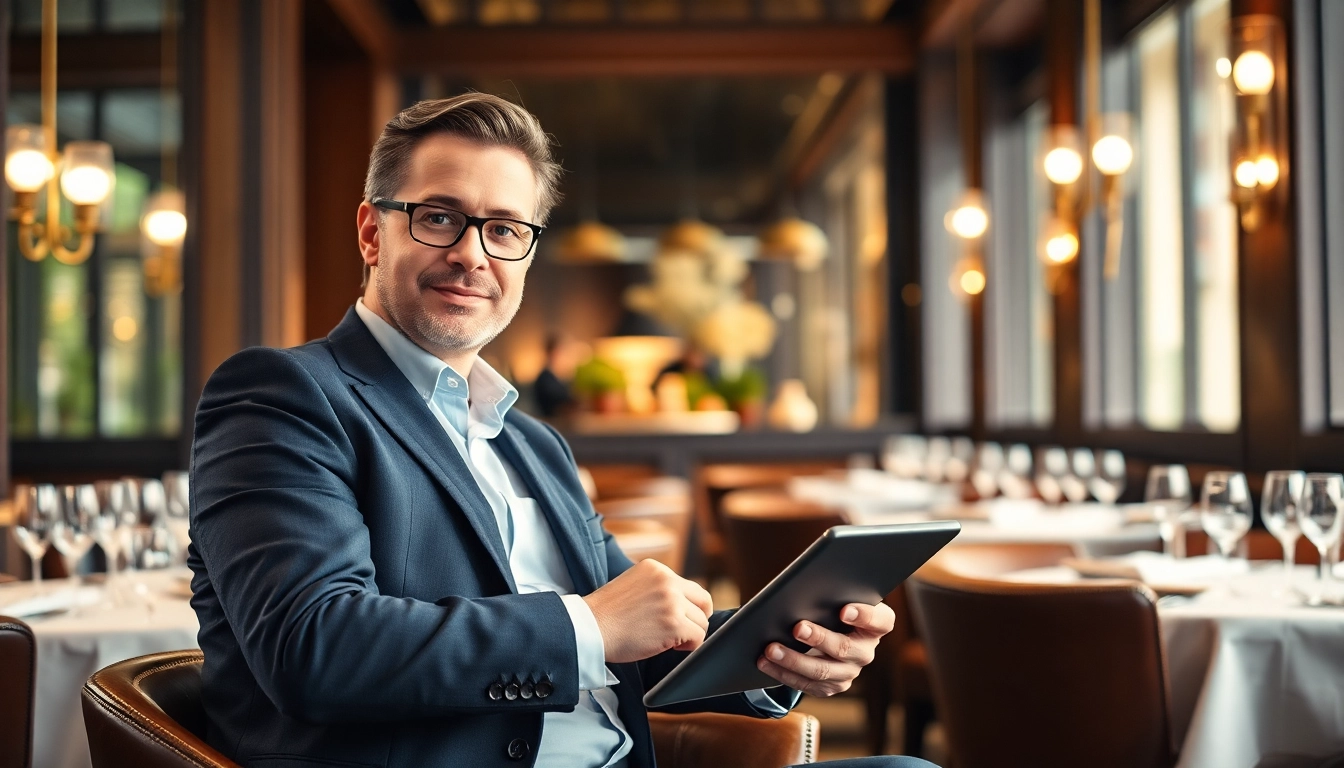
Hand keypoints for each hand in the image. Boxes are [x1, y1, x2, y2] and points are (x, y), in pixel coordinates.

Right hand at [583, 559, 713, 663]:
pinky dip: (688, 646)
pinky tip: (669, 647)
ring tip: (666, 640)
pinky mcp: (674, 623)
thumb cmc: (605, 615)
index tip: (675, 618)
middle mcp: (666, 580)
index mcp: (656, 568)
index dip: (686, 607)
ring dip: (688, 634)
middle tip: (682, 631)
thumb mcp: (632, 586)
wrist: (588, 629)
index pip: (689, 587)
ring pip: (701, 622)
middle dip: (696, 618)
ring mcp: (671, 601)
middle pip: (703, 601)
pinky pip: (698, 637)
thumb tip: (682, 604)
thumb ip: (657, 589)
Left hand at [755, 602, 895, 696]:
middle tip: (797, 627)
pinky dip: (783, 673)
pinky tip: (765, 662)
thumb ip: (830, 593)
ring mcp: (849, 671)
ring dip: (793, 660)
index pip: (880, 621)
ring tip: (771, 648)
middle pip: (844, 648)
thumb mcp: (838, 597)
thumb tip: (801, 588)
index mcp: (876, 624)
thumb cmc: (832, 606)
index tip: (844, 610)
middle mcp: (866, 651)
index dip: (864, 616)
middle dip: (818, 638)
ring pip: (822, 671)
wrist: (831, 631)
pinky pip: (806, 684)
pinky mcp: (832, 686)